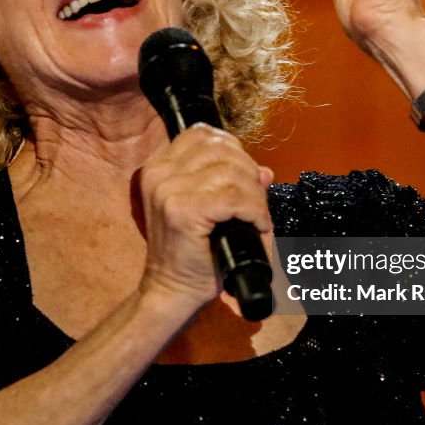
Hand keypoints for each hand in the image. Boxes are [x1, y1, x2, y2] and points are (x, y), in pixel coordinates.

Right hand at [137, 125, 273, 312]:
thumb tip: (265, 171)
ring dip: (255, 195)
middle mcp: (159, 173)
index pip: (203, 134)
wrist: (173, 291)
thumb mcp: (209, 209)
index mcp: (159, 166)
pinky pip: (235, 197)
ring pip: (232, 172)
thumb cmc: (192, 253)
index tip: (244, 177)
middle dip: (249, 173)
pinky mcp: (182, 211)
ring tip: (256, 217)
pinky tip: (257, 226)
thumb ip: (234, 184)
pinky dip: (255, 211)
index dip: (233, 150)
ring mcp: (168, 190)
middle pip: (221, 149)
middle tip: (255, 203)